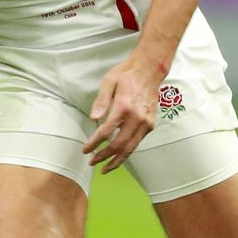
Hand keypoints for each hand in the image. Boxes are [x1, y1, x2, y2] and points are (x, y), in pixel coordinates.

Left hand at [82, 53, 166, 173]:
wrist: (150, 69)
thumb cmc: (127, 74)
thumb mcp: (108, 82)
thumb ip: (100, 101)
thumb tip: (93, 119)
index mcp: (123, 107)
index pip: (106, 132)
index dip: (94, 143)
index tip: (85, 150)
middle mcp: (136, 118)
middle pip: (119, 145)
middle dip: (104, 156)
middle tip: (92, 162)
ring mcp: (146, 122)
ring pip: (131, 148)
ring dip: (117, 160)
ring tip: (105, 168)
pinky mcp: (151, 124)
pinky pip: (137, 142)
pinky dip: (127, 151)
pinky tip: (118, 156)